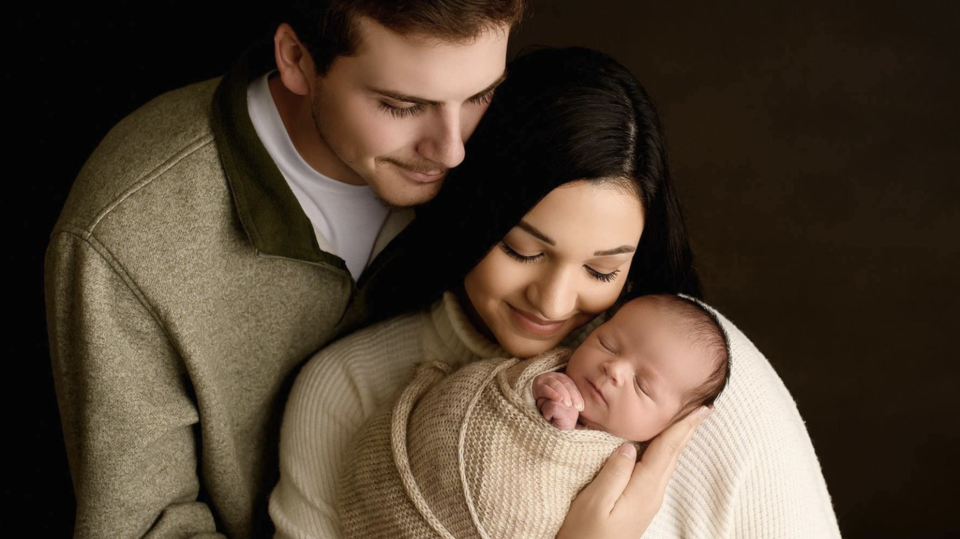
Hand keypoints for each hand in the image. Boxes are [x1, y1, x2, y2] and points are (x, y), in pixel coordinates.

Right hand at [533, 372, 583, 429]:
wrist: (545, 420)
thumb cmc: (559, 413)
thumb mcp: (569, 406)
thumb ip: (575, 399)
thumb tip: (583, 401)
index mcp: (565, 379)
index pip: (572, 385)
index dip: (577, 396)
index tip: (581, 408)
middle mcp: (555, 376)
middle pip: (565, 382)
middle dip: (571, 395)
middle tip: (575, 406)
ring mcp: (545, 379)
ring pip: (555, 383)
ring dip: (562, 393)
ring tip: (567, 404)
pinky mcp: (537, 385)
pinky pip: (545, 388)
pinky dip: (552, 393)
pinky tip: (558, 399)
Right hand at [556, 406, 712, 538]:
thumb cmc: (584, 534)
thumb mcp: (594, 501)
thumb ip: (613, 472)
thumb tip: (627, 446)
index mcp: (643, 490)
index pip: (668, 450)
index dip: (684, 427)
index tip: (703, 408)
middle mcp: (652, 495)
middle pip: (673, 455)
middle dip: (687, 430)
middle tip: (702, 408)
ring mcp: (648, 502)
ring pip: (667, 463)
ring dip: (678, 441)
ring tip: (686, 422)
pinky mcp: (640, 505)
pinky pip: (657, 471)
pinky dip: (665, 453)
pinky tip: (661, 448)